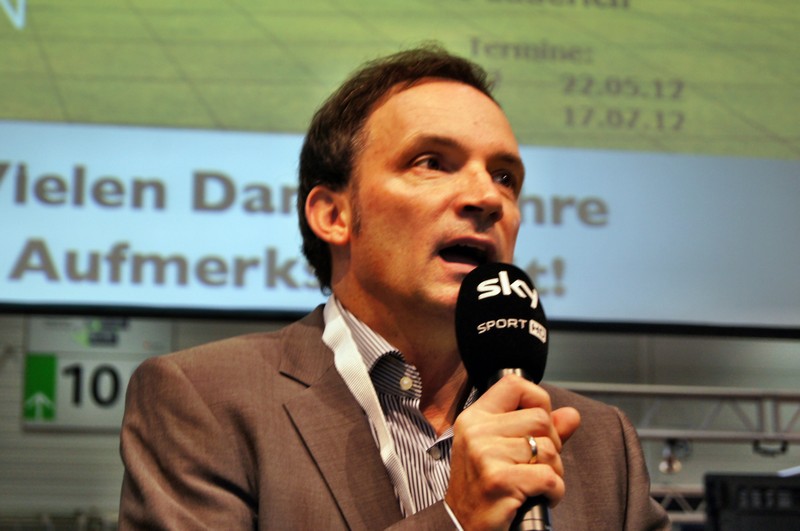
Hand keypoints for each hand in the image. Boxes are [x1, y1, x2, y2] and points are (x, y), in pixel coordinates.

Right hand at [444, 374, 580, 529]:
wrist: (462, 527)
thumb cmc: (485, 489)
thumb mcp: (505, 452)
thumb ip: (540, 430)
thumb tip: (572, 415)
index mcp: (475, 418)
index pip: (514, 385)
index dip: (538, 400)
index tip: (539, 426)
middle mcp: (477, 432)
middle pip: (540, 418)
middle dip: (552, 445)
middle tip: (538, 465)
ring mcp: (485, 455)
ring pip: (549, 449)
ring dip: (554, 472)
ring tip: (535, 484)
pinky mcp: (498, 480)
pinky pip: (548, 477)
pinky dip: (554, 491)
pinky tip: (539, 497)